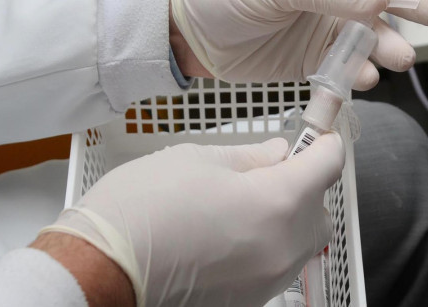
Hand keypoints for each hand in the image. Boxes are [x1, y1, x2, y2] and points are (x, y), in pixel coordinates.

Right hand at [40, 135, 343, 306]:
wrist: (98, 269)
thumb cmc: (142, 210)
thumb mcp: (200, 160)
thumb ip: (252, 156)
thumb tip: (279, 154)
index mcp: (278, 200)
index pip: (328, 164)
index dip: (323, 143)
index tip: (315, 136)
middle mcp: (284, 244)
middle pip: (320, 207)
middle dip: (302, 184)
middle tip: (268, 170)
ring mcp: (269, 278)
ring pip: (300, 240)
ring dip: (285, 218)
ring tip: (241, 206)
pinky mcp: (250, 300)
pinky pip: (275, 265)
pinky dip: (264, 247)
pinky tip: (228, 236)